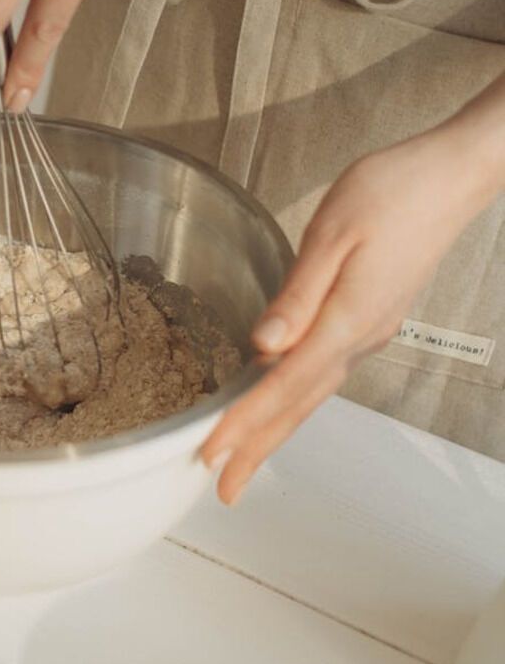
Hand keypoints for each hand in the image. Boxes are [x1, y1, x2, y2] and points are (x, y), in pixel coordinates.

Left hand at [200, 126, 499, 502]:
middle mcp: (360, 337)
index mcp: (347, 320)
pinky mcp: (369, 319)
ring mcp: (368, 331)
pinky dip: (295, 398)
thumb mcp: (332, 235)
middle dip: (258, 448)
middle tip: (223, 488)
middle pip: (299, 405)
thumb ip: (296, 294)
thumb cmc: (395, 192)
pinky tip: (278, 404)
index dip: (242, 423)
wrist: (454, 175)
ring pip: (312, 394)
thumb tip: (262, 344)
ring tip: (243, 458)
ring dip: (275, 429)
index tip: (210, 453)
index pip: (282, 385)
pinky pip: (324, 372)